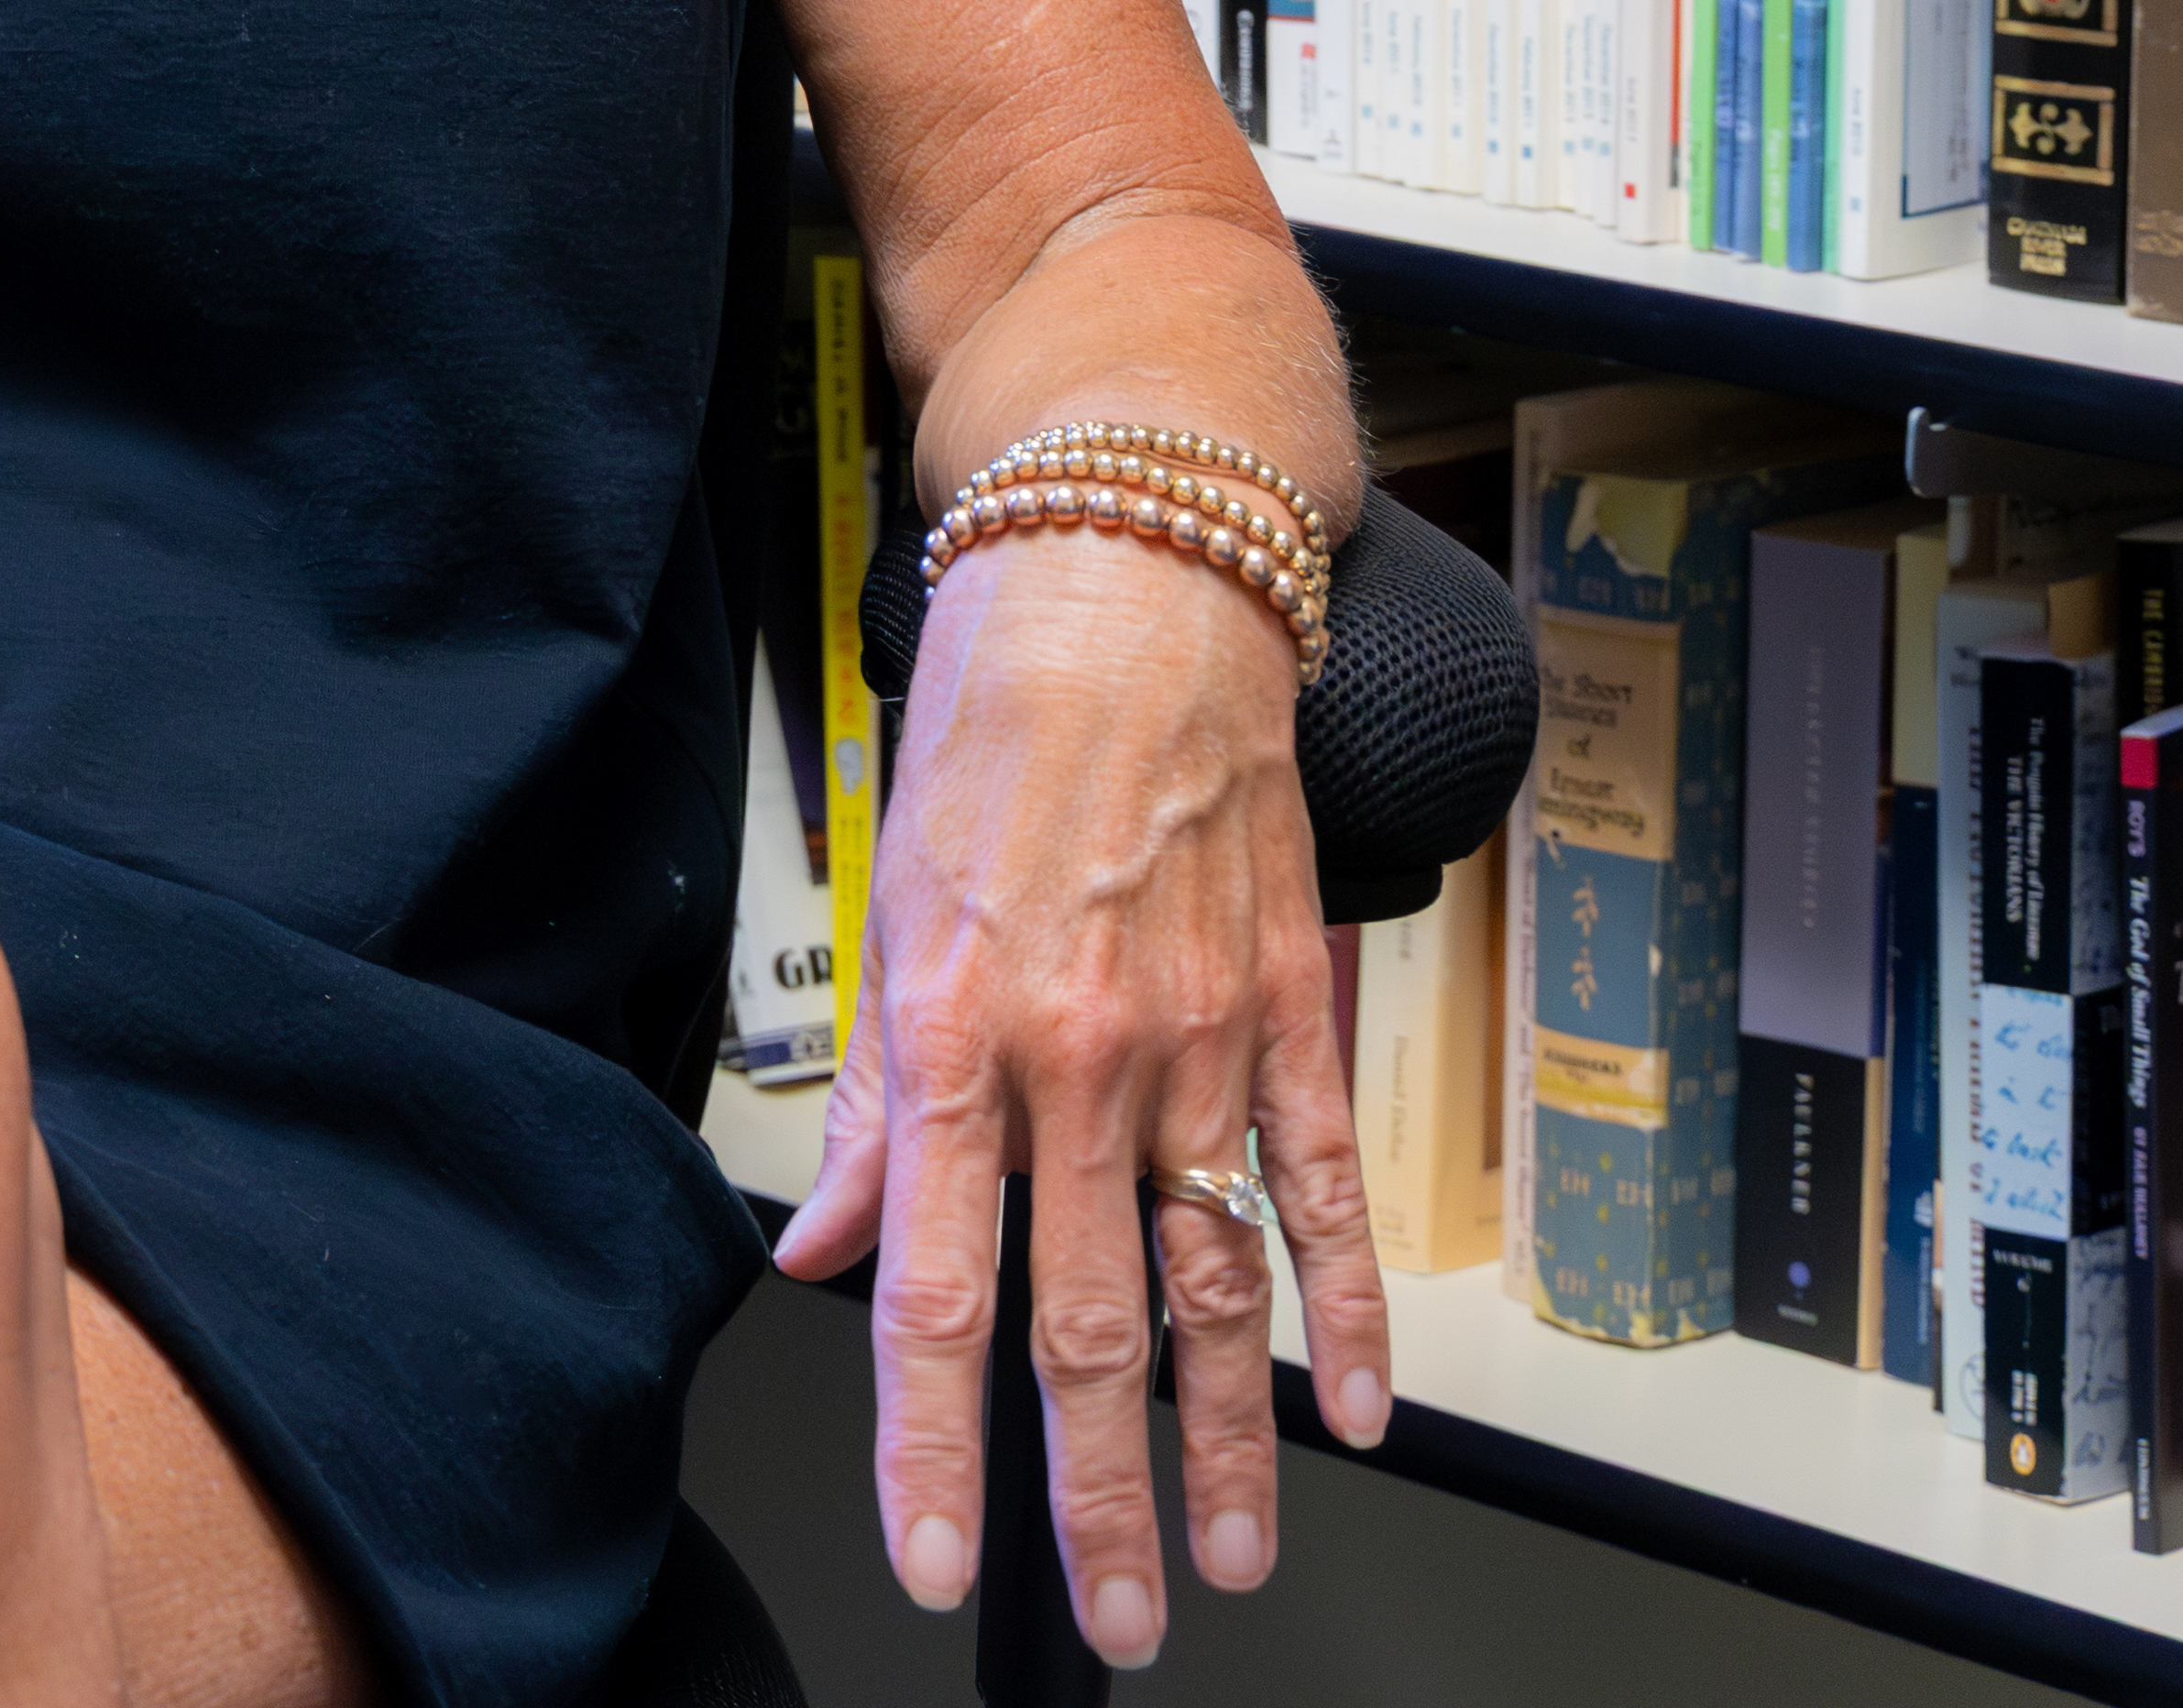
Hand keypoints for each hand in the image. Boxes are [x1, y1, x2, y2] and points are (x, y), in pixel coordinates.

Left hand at [773, 528, 1389, 1666]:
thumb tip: (827, 1247)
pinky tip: (1356, 1404)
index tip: (933, 1553)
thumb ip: (867, 1105)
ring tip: (1226, 1555)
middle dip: (1093, 1494)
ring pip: (1217, 1284)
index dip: (933, 1443)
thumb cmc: (995, 716)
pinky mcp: (1293, 1007)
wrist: (1134, 577)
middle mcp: (1083, 1054)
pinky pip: (1323, 1185)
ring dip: (1225, 1440)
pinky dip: (1350, 1305)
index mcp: (958, 1033)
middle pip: (1086, 1324)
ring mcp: (1204, 1039)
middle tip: (1109, 1612)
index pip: (939, 1289)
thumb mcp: (886, 899)